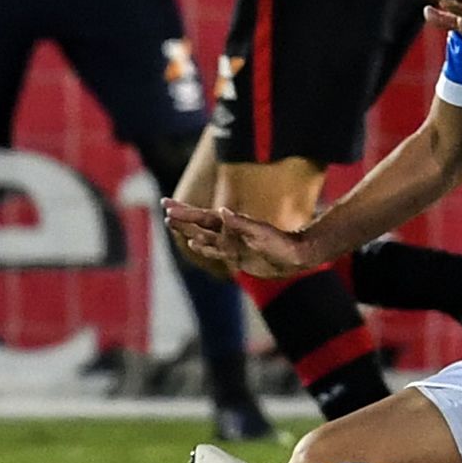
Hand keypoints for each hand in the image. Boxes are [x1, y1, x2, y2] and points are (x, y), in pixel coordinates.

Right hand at [162, 198, 319, 278]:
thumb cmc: (281, 243)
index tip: (168, 205)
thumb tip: (221, 210)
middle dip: (183, 217)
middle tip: (165, 210)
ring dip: (188, 231)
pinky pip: (215, 252)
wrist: (296, 256)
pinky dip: (202, 248)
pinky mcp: (237, 257)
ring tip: (171, 224)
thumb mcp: (261, 233)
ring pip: (204, 237)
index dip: (185, 211)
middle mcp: (229, 232)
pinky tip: (193, 244)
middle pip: (200, 224)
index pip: (203, 216)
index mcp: (232, 224)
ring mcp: (232, 244)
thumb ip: (240, 223)